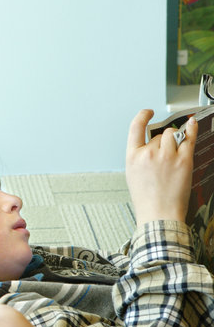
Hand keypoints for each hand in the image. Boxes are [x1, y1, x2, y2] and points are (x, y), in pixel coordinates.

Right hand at [125, 109, 196, 224]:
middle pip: (160, 135)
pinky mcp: (183, 161)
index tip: (147, 112)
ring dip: (175, 140)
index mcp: (133, 156)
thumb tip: (151, 145)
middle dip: (163, 142)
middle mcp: (149, 153)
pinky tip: (192, 123)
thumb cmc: (146, 199)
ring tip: (174, 154)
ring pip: (173, 135)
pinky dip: (192, 129)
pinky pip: (189, 138)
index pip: (136, 127)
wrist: (159, 214)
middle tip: (165, 156)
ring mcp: (167, 156)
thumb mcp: (132, 174)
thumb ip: (140, 156)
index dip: (143, 116)